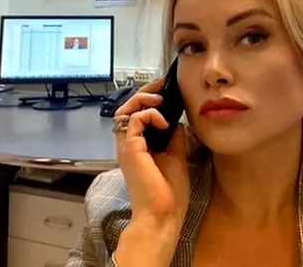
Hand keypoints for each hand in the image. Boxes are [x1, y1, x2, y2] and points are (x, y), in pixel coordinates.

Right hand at [114, 78, 190, 227]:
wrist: (163, 215)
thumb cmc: (168, 194)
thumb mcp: (176, 158)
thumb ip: (174, 139)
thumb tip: (178, 123)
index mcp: (138, 147)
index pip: (134, 115)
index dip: (146, 99)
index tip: (163, 90)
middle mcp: (128, 145)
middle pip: (126, 108)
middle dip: (143, 93)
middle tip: (160, 87)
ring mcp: (127, 147)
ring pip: (125, 110)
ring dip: (143, 100)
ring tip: (160, 101)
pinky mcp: (131, 149)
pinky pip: (134, 120)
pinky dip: (149, 114)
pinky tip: (163, 122)